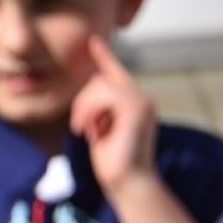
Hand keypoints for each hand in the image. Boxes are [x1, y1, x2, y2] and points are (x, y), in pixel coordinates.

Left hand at [71, 37, 156, 192]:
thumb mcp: (99, 129)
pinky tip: (89, 130)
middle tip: (80, 127)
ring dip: (84, 108)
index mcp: (131, 103)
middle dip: (82, 102)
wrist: (126, 181)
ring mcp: (142, 102)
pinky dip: (90, 112)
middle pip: (99, 80)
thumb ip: (97, 110)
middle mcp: (141, 98)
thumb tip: (87, 93)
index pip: (116, 74)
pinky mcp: (138, 108)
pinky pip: (105, 96)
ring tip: (84, 130)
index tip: (93, 41)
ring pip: (100, 86)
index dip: (104, 57)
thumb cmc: (112, 161)